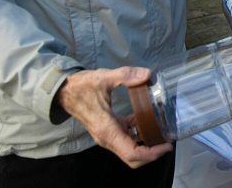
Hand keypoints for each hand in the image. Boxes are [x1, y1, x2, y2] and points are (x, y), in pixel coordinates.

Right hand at [56, 67, 171, 167]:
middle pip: (132, 157)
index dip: (151, 153)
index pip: (131, 152)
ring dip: (146, 144)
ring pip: (129, 150)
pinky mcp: (107, 130)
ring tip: (162, 131)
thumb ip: (126, 76)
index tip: (166, 145)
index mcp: (107, 130)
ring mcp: (107, 135)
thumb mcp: (104, 78)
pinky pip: (125, 138)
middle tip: (168, 141)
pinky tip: (147, 120)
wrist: (64, 91)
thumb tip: (146, 74)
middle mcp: (107, 138)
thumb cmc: (81, 87)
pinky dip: (138, 134)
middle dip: (151, 153)